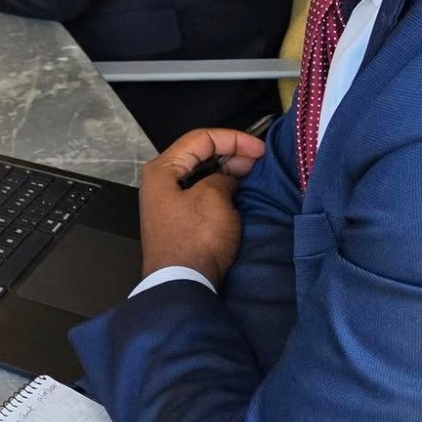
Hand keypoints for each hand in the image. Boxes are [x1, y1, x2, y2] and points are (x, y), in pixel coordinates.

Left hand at [136, 128, 269, 284]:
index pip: (200, 138)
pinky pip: (202, 192)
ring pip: (202, 173)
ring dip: (227, 170)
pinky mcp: (180, 217)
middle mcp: (161, 180)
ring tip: (252, 173)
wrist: (182, 283)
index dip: (233, 139)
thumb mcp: (213, 198)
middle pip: (199, 154)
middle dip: (231, 153)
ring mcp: (169, 199)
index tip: (260, 149)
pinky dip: (221, 187)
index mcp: (162, 169)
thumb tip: (227, 177)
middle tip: (259, 162)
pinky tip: (239, 189)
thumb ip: (222, 177)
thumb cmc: (196, 237)